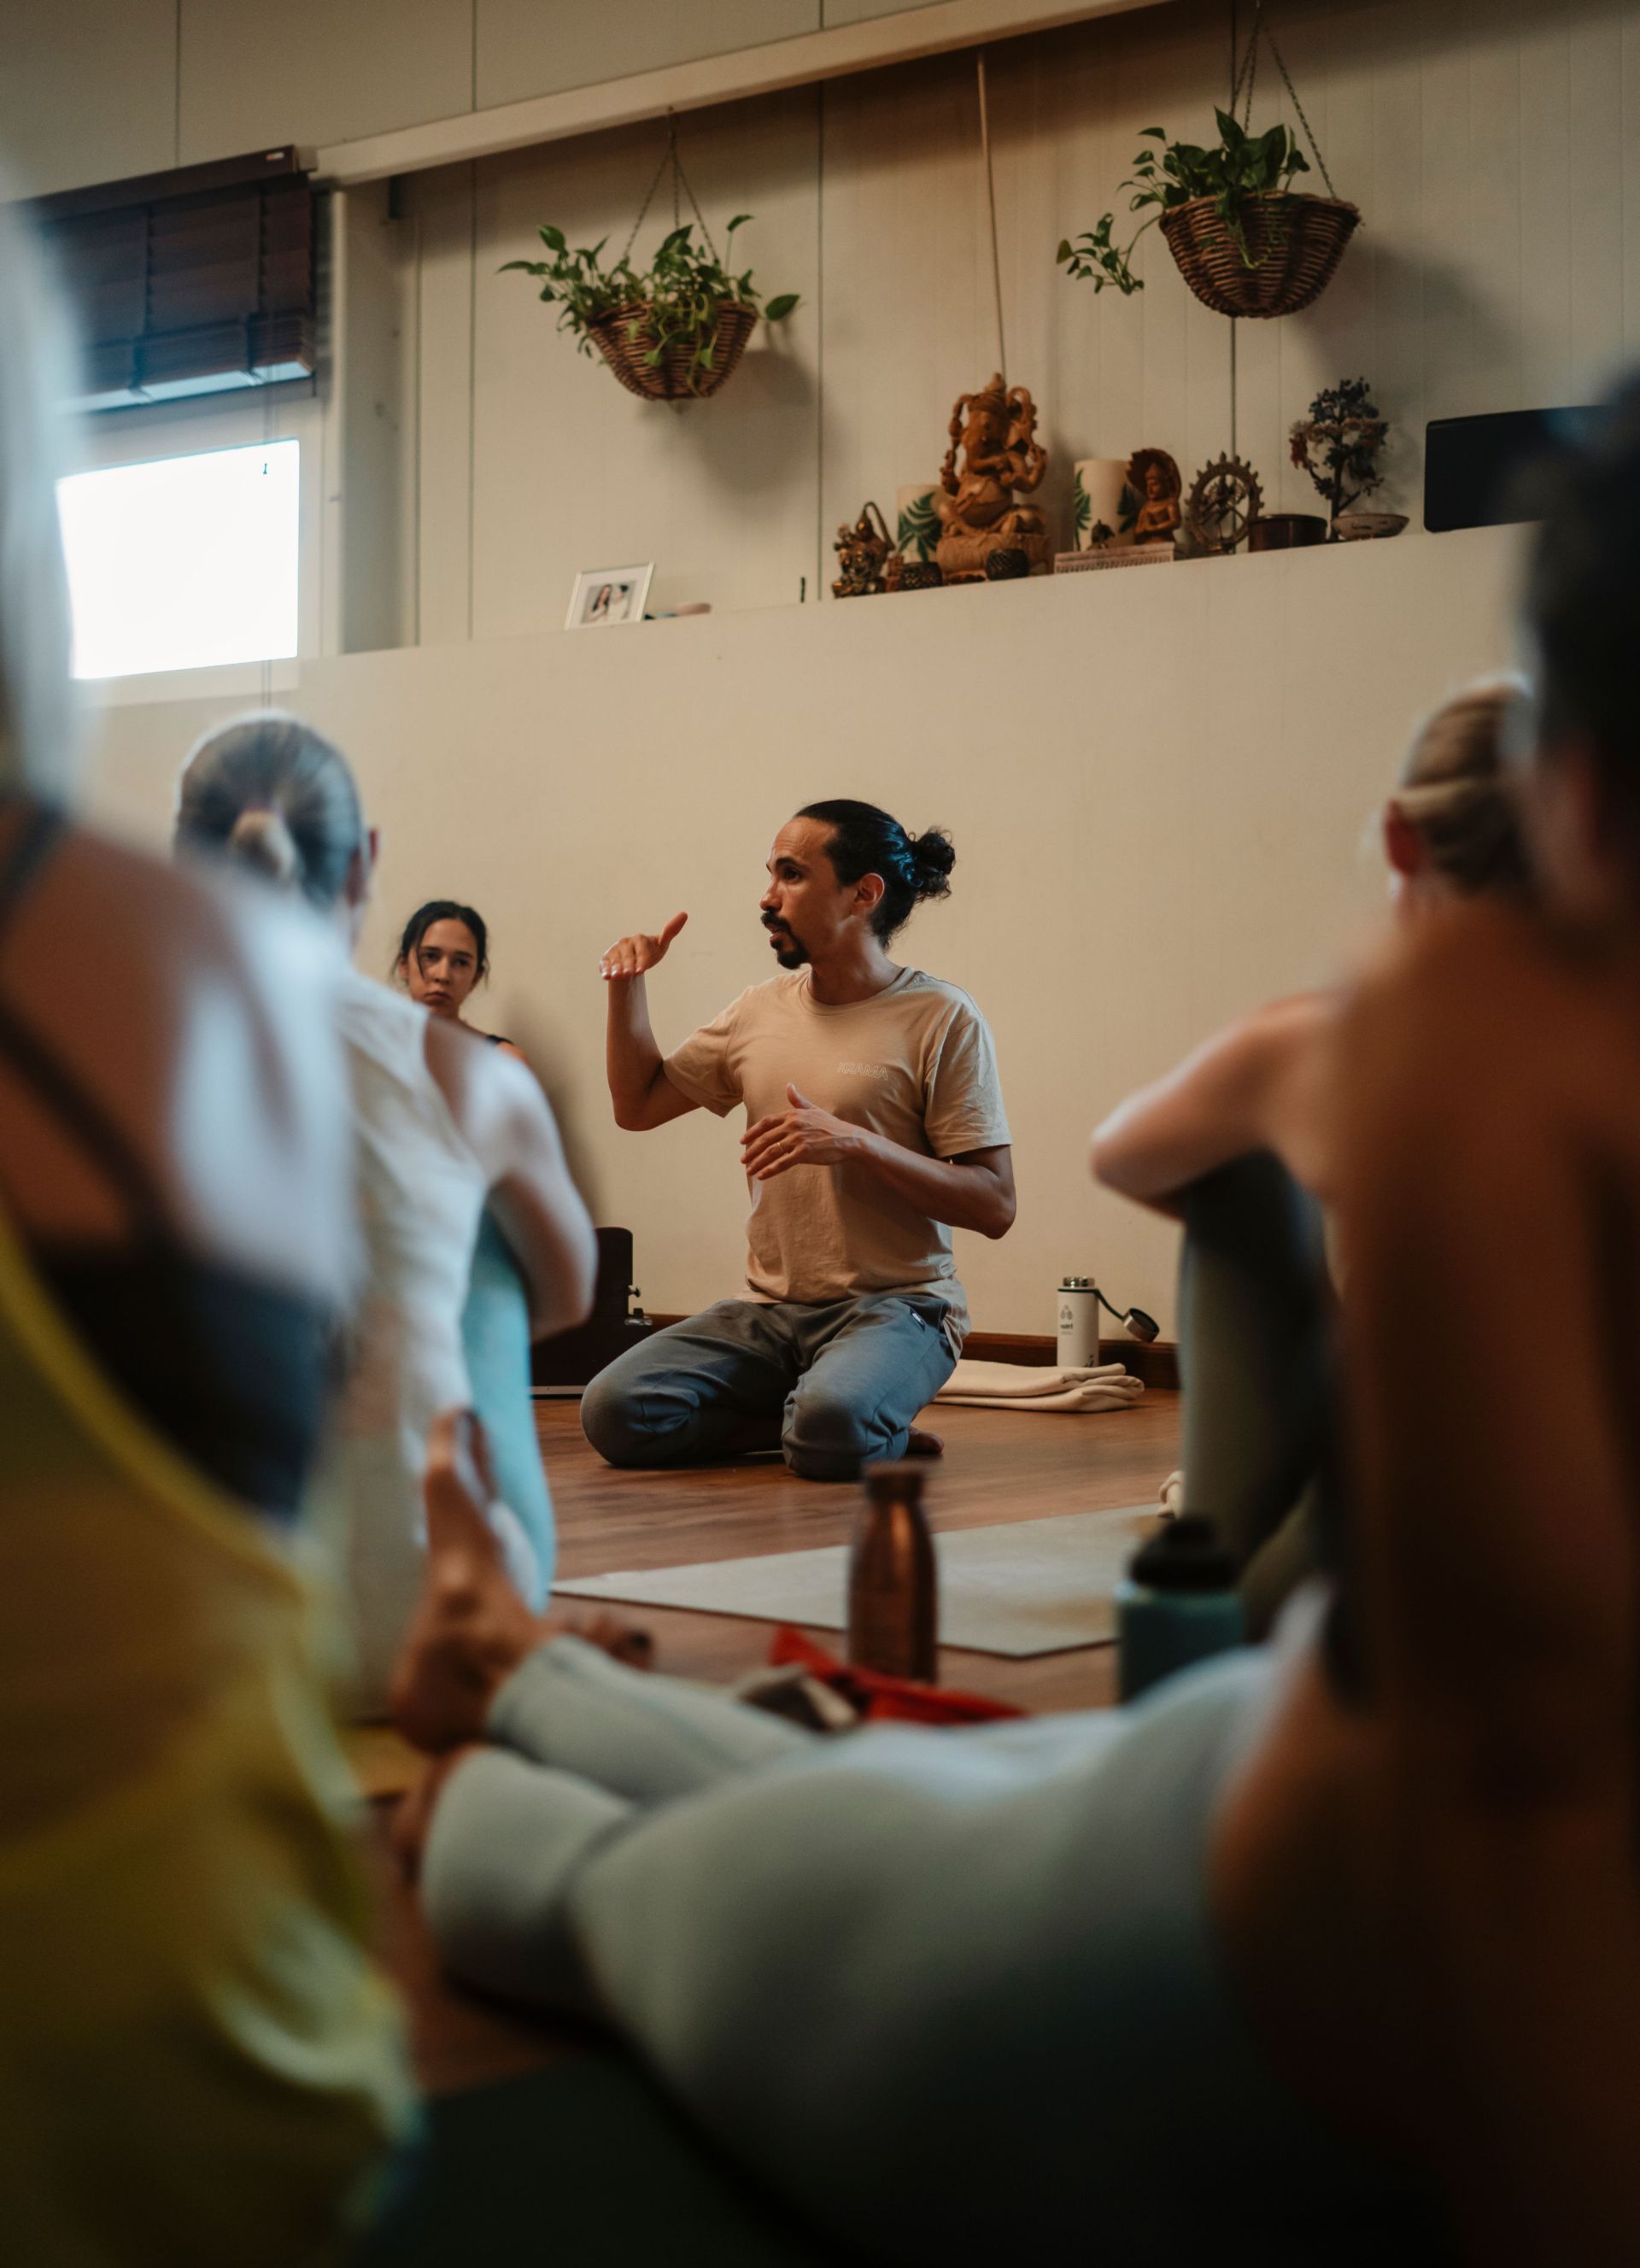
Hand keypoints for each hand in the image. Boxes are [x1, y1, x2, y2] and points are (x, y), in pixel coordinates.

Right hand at [600, 910, 686, 979]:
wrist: (633, 962)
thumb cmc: (649, 953)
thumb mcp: (661, 945)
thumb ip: (670, 932)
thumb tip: (684, 913)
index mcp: (640, 939)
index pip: (642, 949)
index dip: (642, 959)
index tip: (643, 970)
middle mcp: (626, 943)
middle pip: (628, 957)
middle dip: (629, 966)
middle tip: (630, 974)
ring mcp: (615, 951)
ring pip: (616, 961)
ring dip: (617, 968)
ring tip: (618, 976)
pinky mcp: (606, 959)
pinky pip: (605, 964)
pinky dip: (606, 970)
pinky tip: (606, 976)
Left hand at [741, 1085, 862, 1180]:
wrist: (849, 1139)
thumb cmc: (831, 1125)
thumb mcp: (813, 1109)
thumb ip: (798, 1100)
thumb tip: (789, 1085)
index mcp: (792, 1115)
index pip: (766, 1123)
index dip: (752, 1132)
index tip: (742, 1141)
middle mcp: (792, 1125)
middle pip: (765, 1139)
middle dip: (751, 1151)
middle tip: (743, 1160)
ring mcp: (798, 1139)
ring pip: (771, 1152)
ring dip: (758, 1162)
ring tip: (749, 1171)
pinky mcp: (804, 1152)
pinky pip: (782, 1163)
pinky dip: (770, 1170)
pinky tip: (762, 1175)